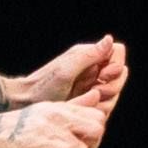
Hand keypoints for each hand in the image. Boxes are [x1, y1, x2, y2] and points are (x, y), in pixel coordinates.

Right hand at [0, 97, 110, 147]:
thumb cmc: (11, 128)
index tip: (78, 142)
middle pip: (98, 126)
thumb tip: (94, 98)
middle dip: (91, 144)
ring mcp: (51, 127)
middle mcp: (58, 113)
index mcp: (58, 106)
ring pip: (86, 143)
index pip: (97, 114)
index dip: (92, 132)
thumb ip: (68, 109)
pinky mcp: (44, 142)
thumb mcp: (42, 113)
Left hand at [12, 37, 128, 110]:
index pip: (118, 52)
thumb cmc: (43, 86)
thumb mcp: (66, 71)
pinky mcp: (89, 99)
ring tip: (87, 101)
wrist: (27, 103)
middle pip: (121, 74)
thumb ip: (89, 55)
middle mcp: (93, 68)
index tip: (102, 76)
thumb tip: (109, 39)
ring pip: (115, 91)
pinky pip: (106, 104)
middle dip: (112, 86)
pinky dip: (100, 108)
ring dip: (106, 100)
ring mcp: (92, 84)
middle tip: (94, 92)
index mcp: (88, 55)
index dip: (115, 65)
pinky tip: (85, 108)